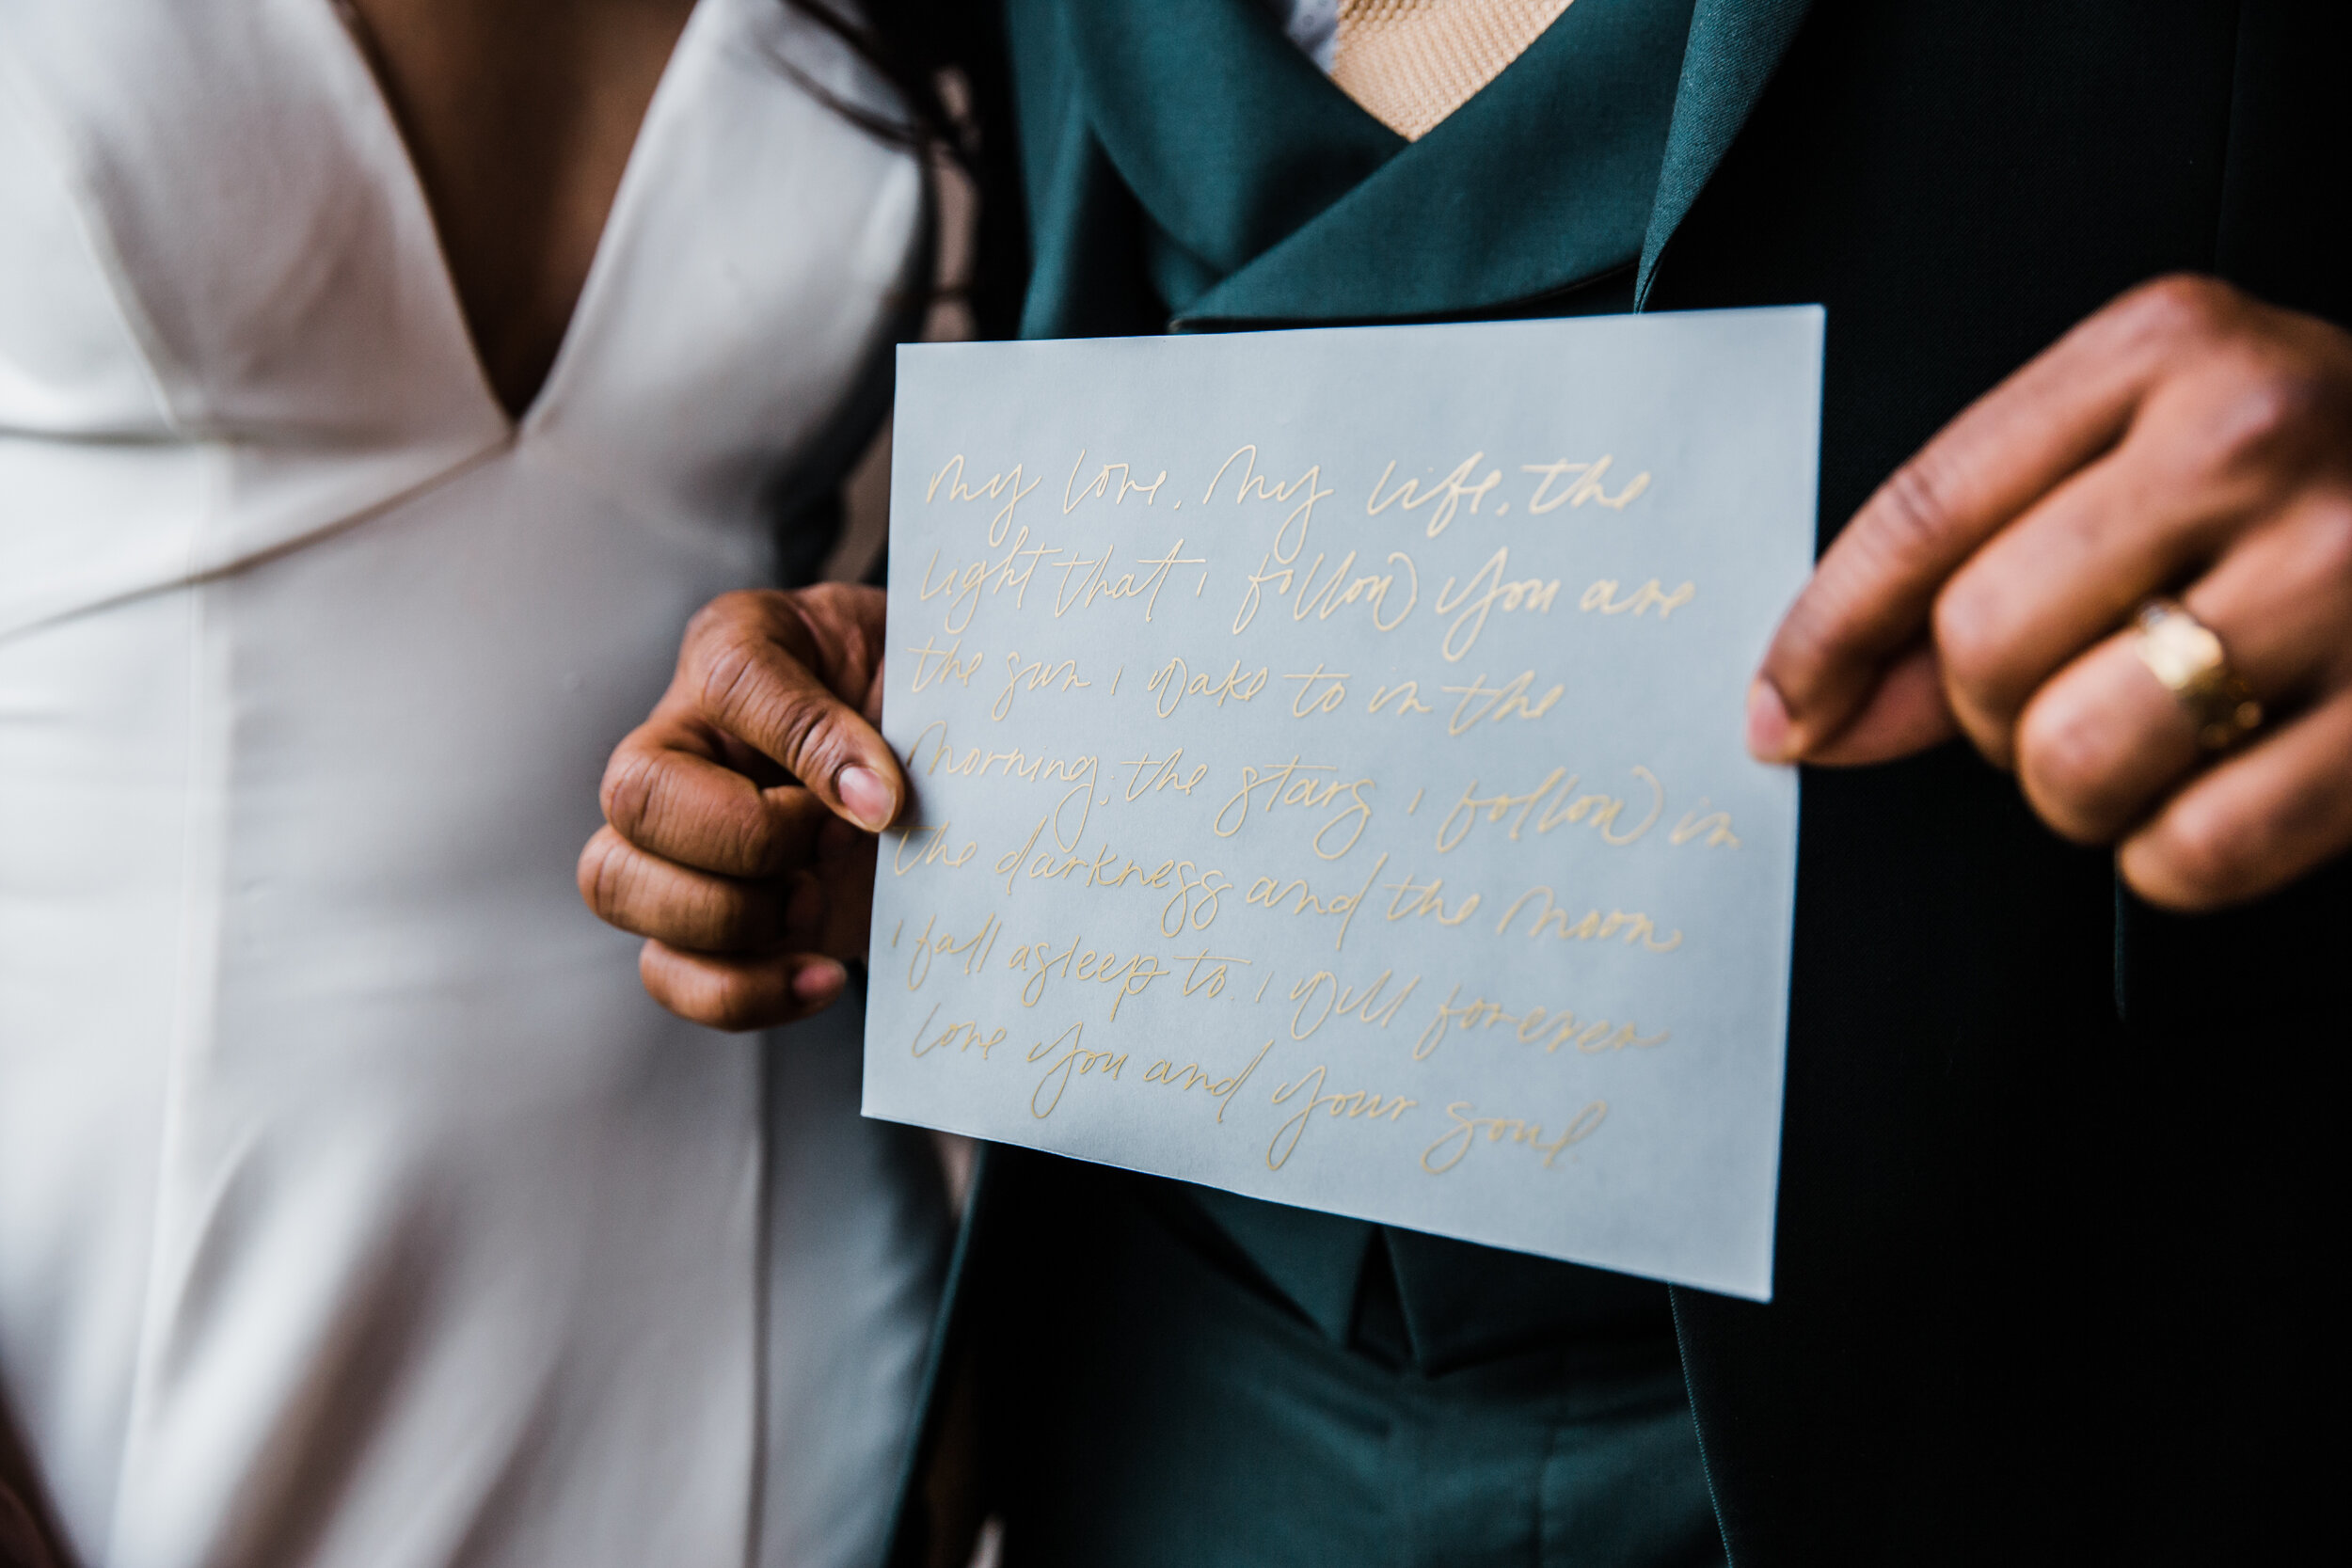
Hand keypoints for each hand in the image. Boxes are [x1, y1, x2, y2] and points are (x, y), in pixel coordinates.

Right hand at [578, 585, 905, 1029]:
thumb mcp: (920, 671)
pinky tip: (818, 976)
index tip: (888, 797)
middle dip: (745, 840)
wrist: (959, 763)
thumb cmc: (927, 697)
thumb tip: (871, 798)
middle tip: (840, 842)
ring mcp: (685, 840)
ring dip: (726, 917)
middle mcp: (688, 742)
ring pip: (615, 884)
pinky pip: (667, 972)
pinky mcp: (712, 923)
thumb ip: (897, 710)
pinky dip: (738, 993)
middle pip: (634, 795)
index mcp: (739, 651)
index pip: (734, 678)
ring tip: (816, 904)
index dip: (809, 740)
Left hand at [1750, 275, 2351, 910]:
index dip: (1822, 634)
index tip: (1778, 713)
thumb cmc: (2327, 471)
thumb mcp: (2159, 438)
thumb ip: (1984, 547)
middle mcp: (2258, 439)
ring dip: (2072, 788)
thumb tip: (1811, 707)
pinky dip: (2169, 853)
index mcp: (2170, 349)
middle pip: (1981, 648)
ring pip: (2069, 760)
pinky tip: (2221, 787)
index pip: (1922, 510)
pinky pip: (2188, 854)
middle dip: (1978, 713)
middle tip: (2048, 696)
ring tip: (2148, 733)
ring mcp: (2350, 576)